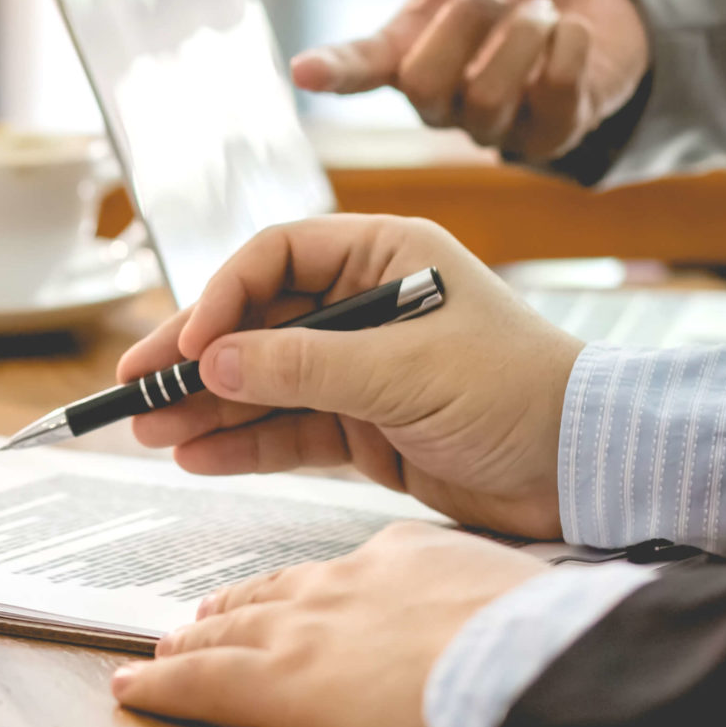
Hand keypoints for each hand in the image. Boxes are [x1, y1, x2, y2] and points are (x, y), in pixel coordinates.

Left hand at [111, 524, 546, 726]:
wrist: (527, 660)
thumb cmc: (546, 637)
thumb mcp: (517, 592)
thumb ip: (486, 601)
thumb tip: (505, 620)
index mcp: (401, 554)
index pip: (332, 570)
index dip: (296, 587)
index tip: (282, 596)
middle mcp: (339, 583)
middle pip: (267, 594)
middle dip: (230, 609)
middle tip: (200, 619)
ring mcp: (302, 631)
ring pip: (225, 634)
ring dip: (190, 643)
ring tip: (165, 650)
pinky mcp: (276, 683)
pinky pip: (199, 683)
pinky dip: (159, 687)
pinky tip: (130, 690)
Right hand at [117, 215, 580, 539]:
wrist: (591, 469)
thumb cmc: (521, 394)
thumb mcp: (406, 373)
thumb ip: (304, 367)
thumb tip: (212, 363)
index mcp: (388, 256)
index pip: (276, 258)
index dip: (222, 298)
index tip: (188, 346)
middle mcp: (370, 305)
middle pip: (257, 322)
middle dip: (195, 358)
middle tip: (134, 389)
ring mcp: (365, 368)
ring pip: (264, 382)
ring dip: (207, 407)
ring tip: (148, 432)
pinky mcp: (367, 426)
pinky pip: (288, 429)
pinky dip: (243, 443)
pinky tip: (196, 454)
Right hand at [288, 0, 648, 159]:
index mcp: (403, 50)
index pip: (357, 68)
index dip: (332, 70)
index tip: (303, 71)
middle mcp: (437, 99)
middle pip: (423, 81)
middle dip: (468, 19)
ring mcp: (489, 127)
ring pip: (486, 97)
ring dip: (526, 32)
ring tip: (544, 6)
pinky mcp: (547, 139)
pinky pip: (553, 99)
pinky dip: (570, 48)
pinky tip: (573, 30)